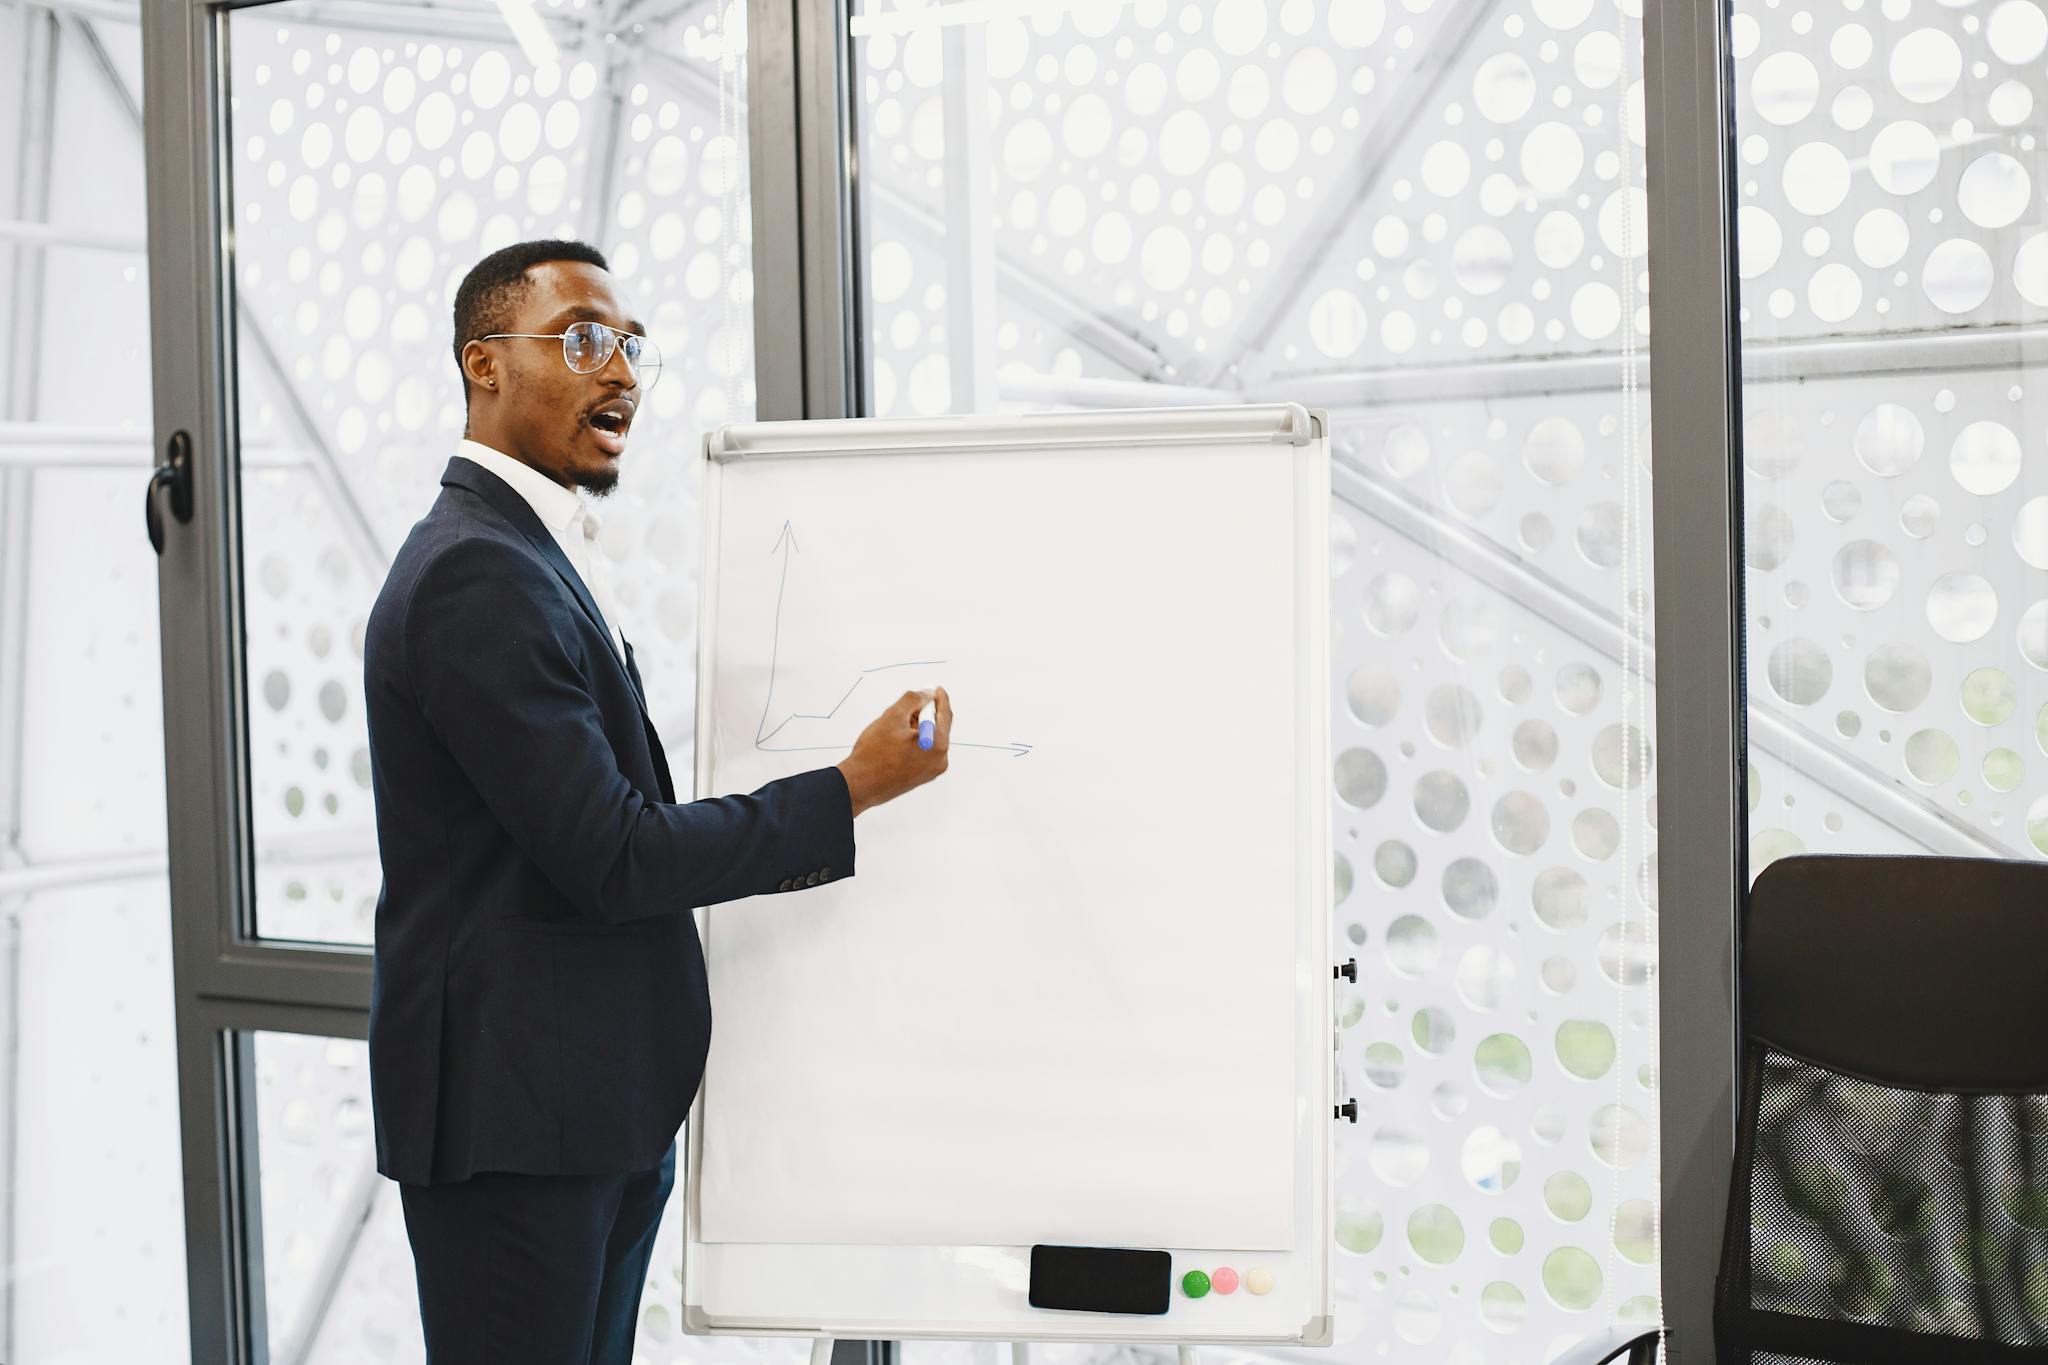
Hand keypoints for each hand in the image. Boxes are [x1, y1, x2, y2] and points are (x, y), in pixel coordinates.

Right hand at [837, 687, 950, 816]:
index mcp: (937, 744)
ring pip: (930, 740)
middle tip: (907, 707)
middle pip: (938, 727)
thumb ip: (913, 700)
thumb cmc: (874, 754)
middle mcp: (940, 760)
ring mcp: (931, 771)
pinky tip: (896, 742)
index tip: (935, 689)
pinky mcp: (922, 777)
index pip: (945, 714)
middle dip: (924, 714)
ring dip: (917, 729)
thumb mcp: (892, 717)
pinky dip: (915, 742)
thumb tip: (926, 694)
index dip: (939, 698)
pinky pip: (924, 752)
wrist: (859, 785)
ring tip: (895, 729)